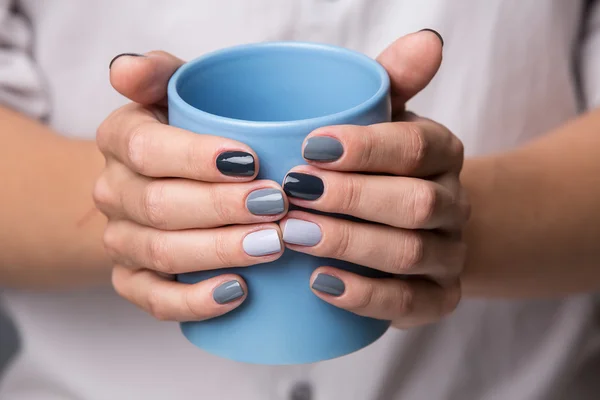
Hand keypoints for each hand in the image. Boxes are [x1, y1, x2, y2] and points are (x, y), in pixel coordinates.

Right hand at [94, 52, 286, 320]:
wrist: (162, 180)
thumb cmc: (185, 132)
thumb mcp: (173, 91)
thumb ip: (157, 73)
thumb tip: (128, 69)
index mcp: (119, 139)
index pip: (146, 149)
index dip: (196, 157)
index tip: (251, 160)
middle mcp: (112, 192)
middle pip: (160, 206)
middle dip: (223, 208)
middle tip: (277, 205)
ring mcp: (121, 240)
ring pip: (163, 253)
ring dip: (220, 251)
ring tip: (272, 244)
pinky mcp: (133, 279)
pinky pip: (156, 299)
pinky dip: (196, 301)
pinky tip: (238, 292)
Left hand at [280, 30, 469, 328]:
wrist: (409, 223)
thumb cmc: (380, 166)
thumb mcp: (383, 118)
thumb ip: (395, 80)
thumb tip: (428, 40)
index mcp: (441, 153)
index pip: (415, 148)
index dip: (365, 149)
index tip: (309, 146)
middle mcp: (453, 205)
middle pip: (415, 204)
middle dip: (350, 199)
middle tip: (292, 193)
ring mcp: (449, 255)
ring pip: (409, 254)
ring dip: (348, 243)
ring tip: (293, 234)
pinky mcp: (438, 298)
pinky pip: (408, 303)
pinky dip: (363, 295)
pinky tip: (319, 282)